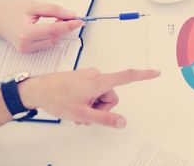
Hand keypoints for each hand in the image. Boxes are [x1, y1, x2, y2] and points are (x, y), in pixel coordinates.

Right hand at [0, 0, 83, 51]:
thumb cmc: (10, 9)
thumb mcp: (34, 5)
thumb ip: (54, 10)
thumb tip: (71, 14)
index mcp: (26, 33)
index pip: (54, 31)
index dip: (70, 25)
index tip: (81, 20)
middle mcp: (26, 45)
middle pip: (55, 37)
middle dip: (66, 27)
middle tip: (72, 16)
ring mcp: (26, 50)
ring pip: (53, 41)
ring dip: (59, 31)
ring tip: (57, 18)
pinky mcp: (27, 50)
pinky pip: (47, 43)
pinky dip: (52, 35)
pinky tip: (50, 25)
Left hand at [19, 68, 160, 127]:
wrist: (38, 90)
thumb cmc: (58, 98)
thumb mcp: (84, 114)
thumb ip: (105, 118)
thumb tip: (121, 122)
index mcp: (99, 81)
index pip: (127, 76)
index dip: (143, 75)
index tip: (155, 72)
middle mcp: (96, 75)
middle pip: (112, 94)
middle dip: (102, 106)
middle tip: (87, 113)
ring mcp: (89, 76)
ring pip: (102, 94)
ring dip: (94, 105)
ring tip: (79, 110)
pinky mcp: (83, 78)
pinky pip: (94, 90)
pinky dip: (89, 100)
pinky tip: (77, 105)